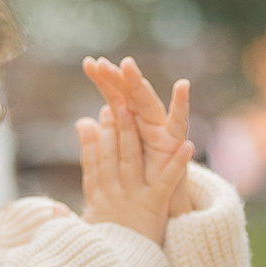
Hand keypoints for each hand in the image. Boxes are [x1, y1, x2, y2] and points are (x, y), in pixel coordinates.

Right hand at [78, 103, 186, 244]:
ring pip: (130, 161)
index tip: (88, 122)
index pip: (92, 168)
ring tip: (133, 109)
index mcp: (98, 205)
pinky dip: (176, 164)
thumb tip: (54, 209)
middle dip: (110, 129)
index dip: (91, 143)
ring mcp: (132, 202)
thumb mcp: (81, 242)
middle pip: (110, 157)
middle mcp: (113, 199)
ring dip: (131, 134)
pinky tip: (187, 145)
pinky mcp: (153, 211)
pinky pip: (165, 183)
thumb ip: (65, 223)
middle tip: (112, 103)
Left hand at [83, 55, 196, 215]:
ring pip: (150, 104)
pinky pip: (179, 123)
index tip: (88, 62)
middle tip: (106, 59)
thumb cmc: (140, 184)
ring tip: (130, 65)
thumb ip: (102, 140)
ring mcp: (163, 131)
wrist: (164, 208)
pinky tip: (182, 84)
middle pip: (131, 96)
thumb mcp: (117, 162)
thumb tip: (83, 121)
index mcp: (132, 126)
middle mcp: (148, 123)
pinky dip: (181, 105)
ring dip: (141, 84)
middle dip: (120, 77)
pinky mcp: (177, 143)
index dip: (103, 80)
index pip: (114, 98)